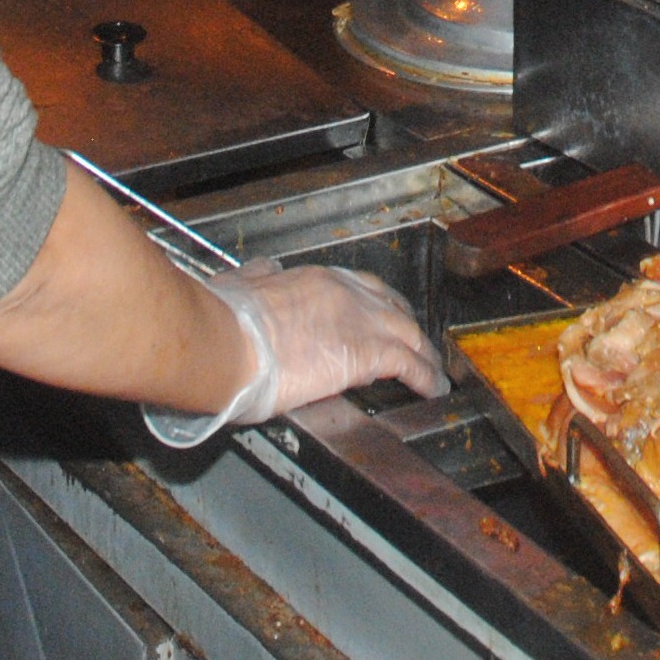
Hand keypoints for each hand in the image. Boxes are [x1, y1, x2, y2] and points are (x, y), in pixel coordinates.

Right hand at [147, 259, 444, 444]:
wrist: (228, 342)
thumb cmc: (226, 320)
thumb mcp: (242, 284)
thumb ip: (258, 277)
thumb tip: (263, 270)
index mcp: (317, 280)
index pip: (362, 288)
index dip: (378, 305)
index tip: (384, 316)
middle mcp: (346, 295)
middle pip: (393, 309)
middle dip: (408, 327)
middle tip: (416, 345)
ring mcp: (360, 322)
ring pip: (409, 335)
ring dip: (424, 355)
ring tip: (434, 373)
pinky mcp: (367, 354)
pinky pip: (410, 364)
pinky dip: (426, 377)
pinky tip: (433, 389)